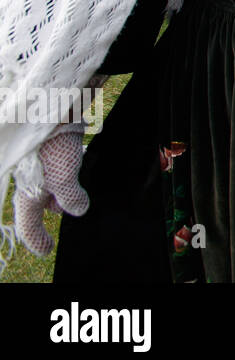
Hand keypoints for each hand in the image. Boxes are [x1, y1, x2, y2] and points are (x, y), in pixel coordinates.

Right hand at [15, 127, 89, 256]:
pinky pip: (58, 166)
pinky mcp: (49, 151)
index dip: (37, 239)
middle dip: (57, 206)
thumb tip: (78, 210)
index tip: (46, 250)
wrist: (50, 110)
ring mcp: (39, 165)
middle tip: (75, 208)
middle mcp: (29, 181)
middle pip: (41, 202)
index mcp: (27, 192)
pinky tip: (81, 162)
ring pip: (51, 183)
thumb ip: (70, 196)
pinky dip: (69, 169)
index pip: (28, 224)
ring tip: (81, 184)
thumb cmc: (52, 146)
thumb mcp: (63, 177)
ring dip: (66, 186)